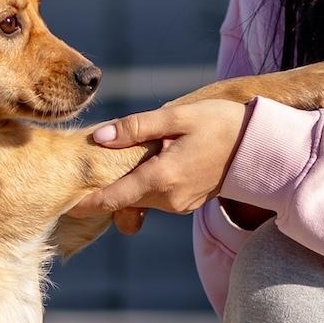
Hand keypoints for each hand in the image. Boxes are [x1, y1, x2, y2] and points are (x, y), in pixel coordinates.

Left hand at [69, 99, 250, 225]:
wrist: (259, 148)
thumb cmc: (220, 125)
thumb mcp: (176, 117)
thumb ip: (136, 128)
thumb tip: (99, 138)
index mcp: (161, 179)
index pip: (112, 199)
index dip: (86, 202)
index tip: (64, 203)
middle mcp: (167, 199)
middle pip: (122, 199)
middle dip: (102, 188)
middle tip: (80, 173)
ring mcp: (177, 205)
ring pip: (138, 198)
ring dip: (125, 184)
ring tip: (114, 161)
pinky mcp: (185, 205)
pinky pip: (154, 197)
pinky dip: (142, 185)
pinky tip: (145, 164)